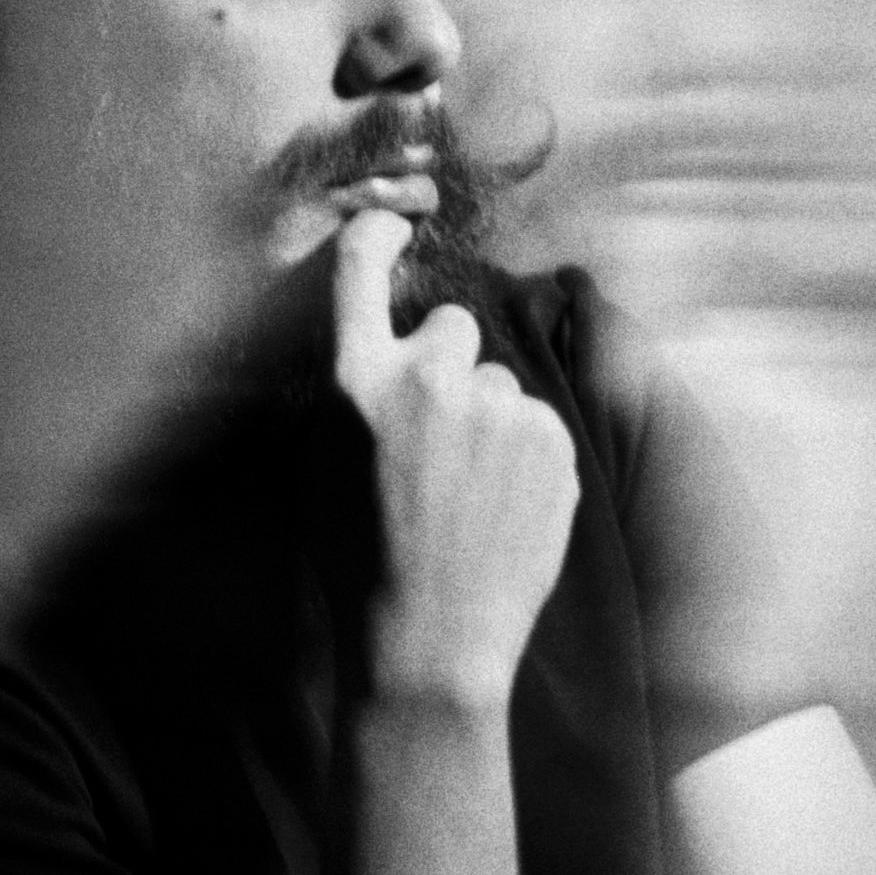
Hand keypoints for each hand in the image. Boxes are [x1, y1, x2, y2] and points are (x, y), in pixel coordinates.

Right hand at [332, 210, 578, 705]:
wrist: (426, 650)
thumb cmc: (357, 566)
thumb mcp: (322, 466)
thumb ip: (354, 391)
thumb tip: (383, 343)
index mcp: (355, 382)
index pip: (359, 267)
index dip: (378, 235)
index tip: (393, 224)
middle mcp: (428, 379)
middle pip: (452, 328)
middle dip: (447, 367)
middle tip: (436, 438)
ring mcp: (498, 411)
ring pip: (501, 385)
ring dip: (490, 421)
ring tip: (470, 496)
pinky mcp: (553, 443)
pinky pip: (539, 425)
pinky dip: (526, 459)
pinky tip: (502, 512)